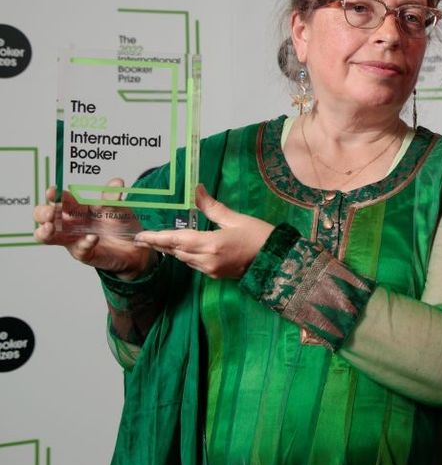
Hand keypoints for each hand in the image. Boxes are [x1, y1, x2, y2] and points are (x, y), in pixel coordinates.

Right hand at [33, 180, 153, 278]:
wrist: (136, 246)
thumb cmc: (121, 224)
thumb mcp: (119, 208)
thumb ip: (114, 198)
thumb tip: (116, 182)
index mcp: (78, 208)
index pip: (60, 199)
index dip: (54, 195)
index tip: (52, 191)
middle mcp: (71, 223)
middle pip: (45, 217)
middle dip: (43, 213)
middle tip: (50, 212)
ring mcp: (75, 239)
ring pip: (48, 237)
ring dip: (46, 232)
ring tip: (51, 227)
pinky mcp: (85, 253)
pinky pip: (79, 250)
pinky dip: (84, 243)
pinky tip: (93, 238)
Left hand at [133, 185, 274, 278]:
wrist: (278, 261)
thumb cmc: (260, 237)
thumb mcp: (236, 219)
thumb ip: (212, 207)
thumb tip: (197, 189)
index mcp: (211, 244)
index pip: (176, 240)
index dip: (156, 238)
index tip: (140, 236)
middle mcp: (206, 260)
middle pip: (176, 251)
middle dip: (160, 244)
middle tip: (144, 238)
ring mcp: (211, 270)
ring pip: (183, 259)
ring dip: (172, 250)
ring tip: (160, 241)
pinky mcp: (216, 274)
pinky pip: (194, 264)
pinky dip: (186, 255)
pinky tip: (183, 248)